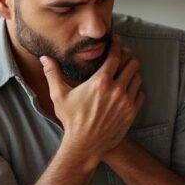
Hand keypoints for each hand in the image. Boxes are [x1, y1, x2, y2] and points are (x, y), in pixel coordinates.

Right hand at [42, 38, 144, 164]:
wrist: (86, 144)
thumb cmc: (72, 120)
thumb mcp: (59, 96)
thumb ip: (53, 74)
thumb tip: (44, 58)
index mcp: (100, 82)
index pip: (115, 56)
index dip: (117, 46)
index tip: (117, 41)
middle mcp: (117, 90)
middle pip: (131, 64)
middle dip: (128, 56)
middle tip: (123, 53)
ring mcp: (126, 102)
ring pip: (137, 78)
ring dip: (133, 71)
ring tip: (126, 69)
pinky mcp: (132, 112)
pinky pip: (140, 94)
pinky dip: (136, 88)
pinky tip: (128, 87)